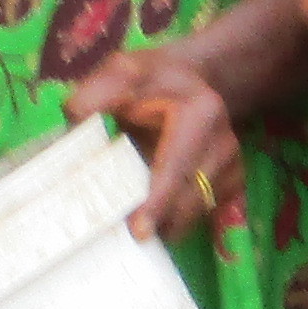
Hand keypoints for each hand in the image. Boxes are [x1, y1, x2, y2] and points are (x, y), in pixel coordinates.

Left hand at [67, 44, 248, 239]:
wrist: (190, 79)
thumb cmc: (151, 79)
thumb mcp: (120, 72)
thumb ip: (96, 94)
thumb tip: (74, 122)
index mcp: (201, 113)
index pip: (176, 166)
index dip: (157, 201)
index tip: (138, 230)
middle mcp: (225, 143)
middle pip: (191, 199)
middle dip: (159, 221)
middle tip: (121, 237)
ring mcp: (233, 167)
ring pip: (197, 213)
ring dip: (167, 225)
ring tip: (133, 228)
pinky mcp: (233, 185)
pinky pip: (205, 216)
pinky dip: (178, 223)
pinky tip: (156, 222)